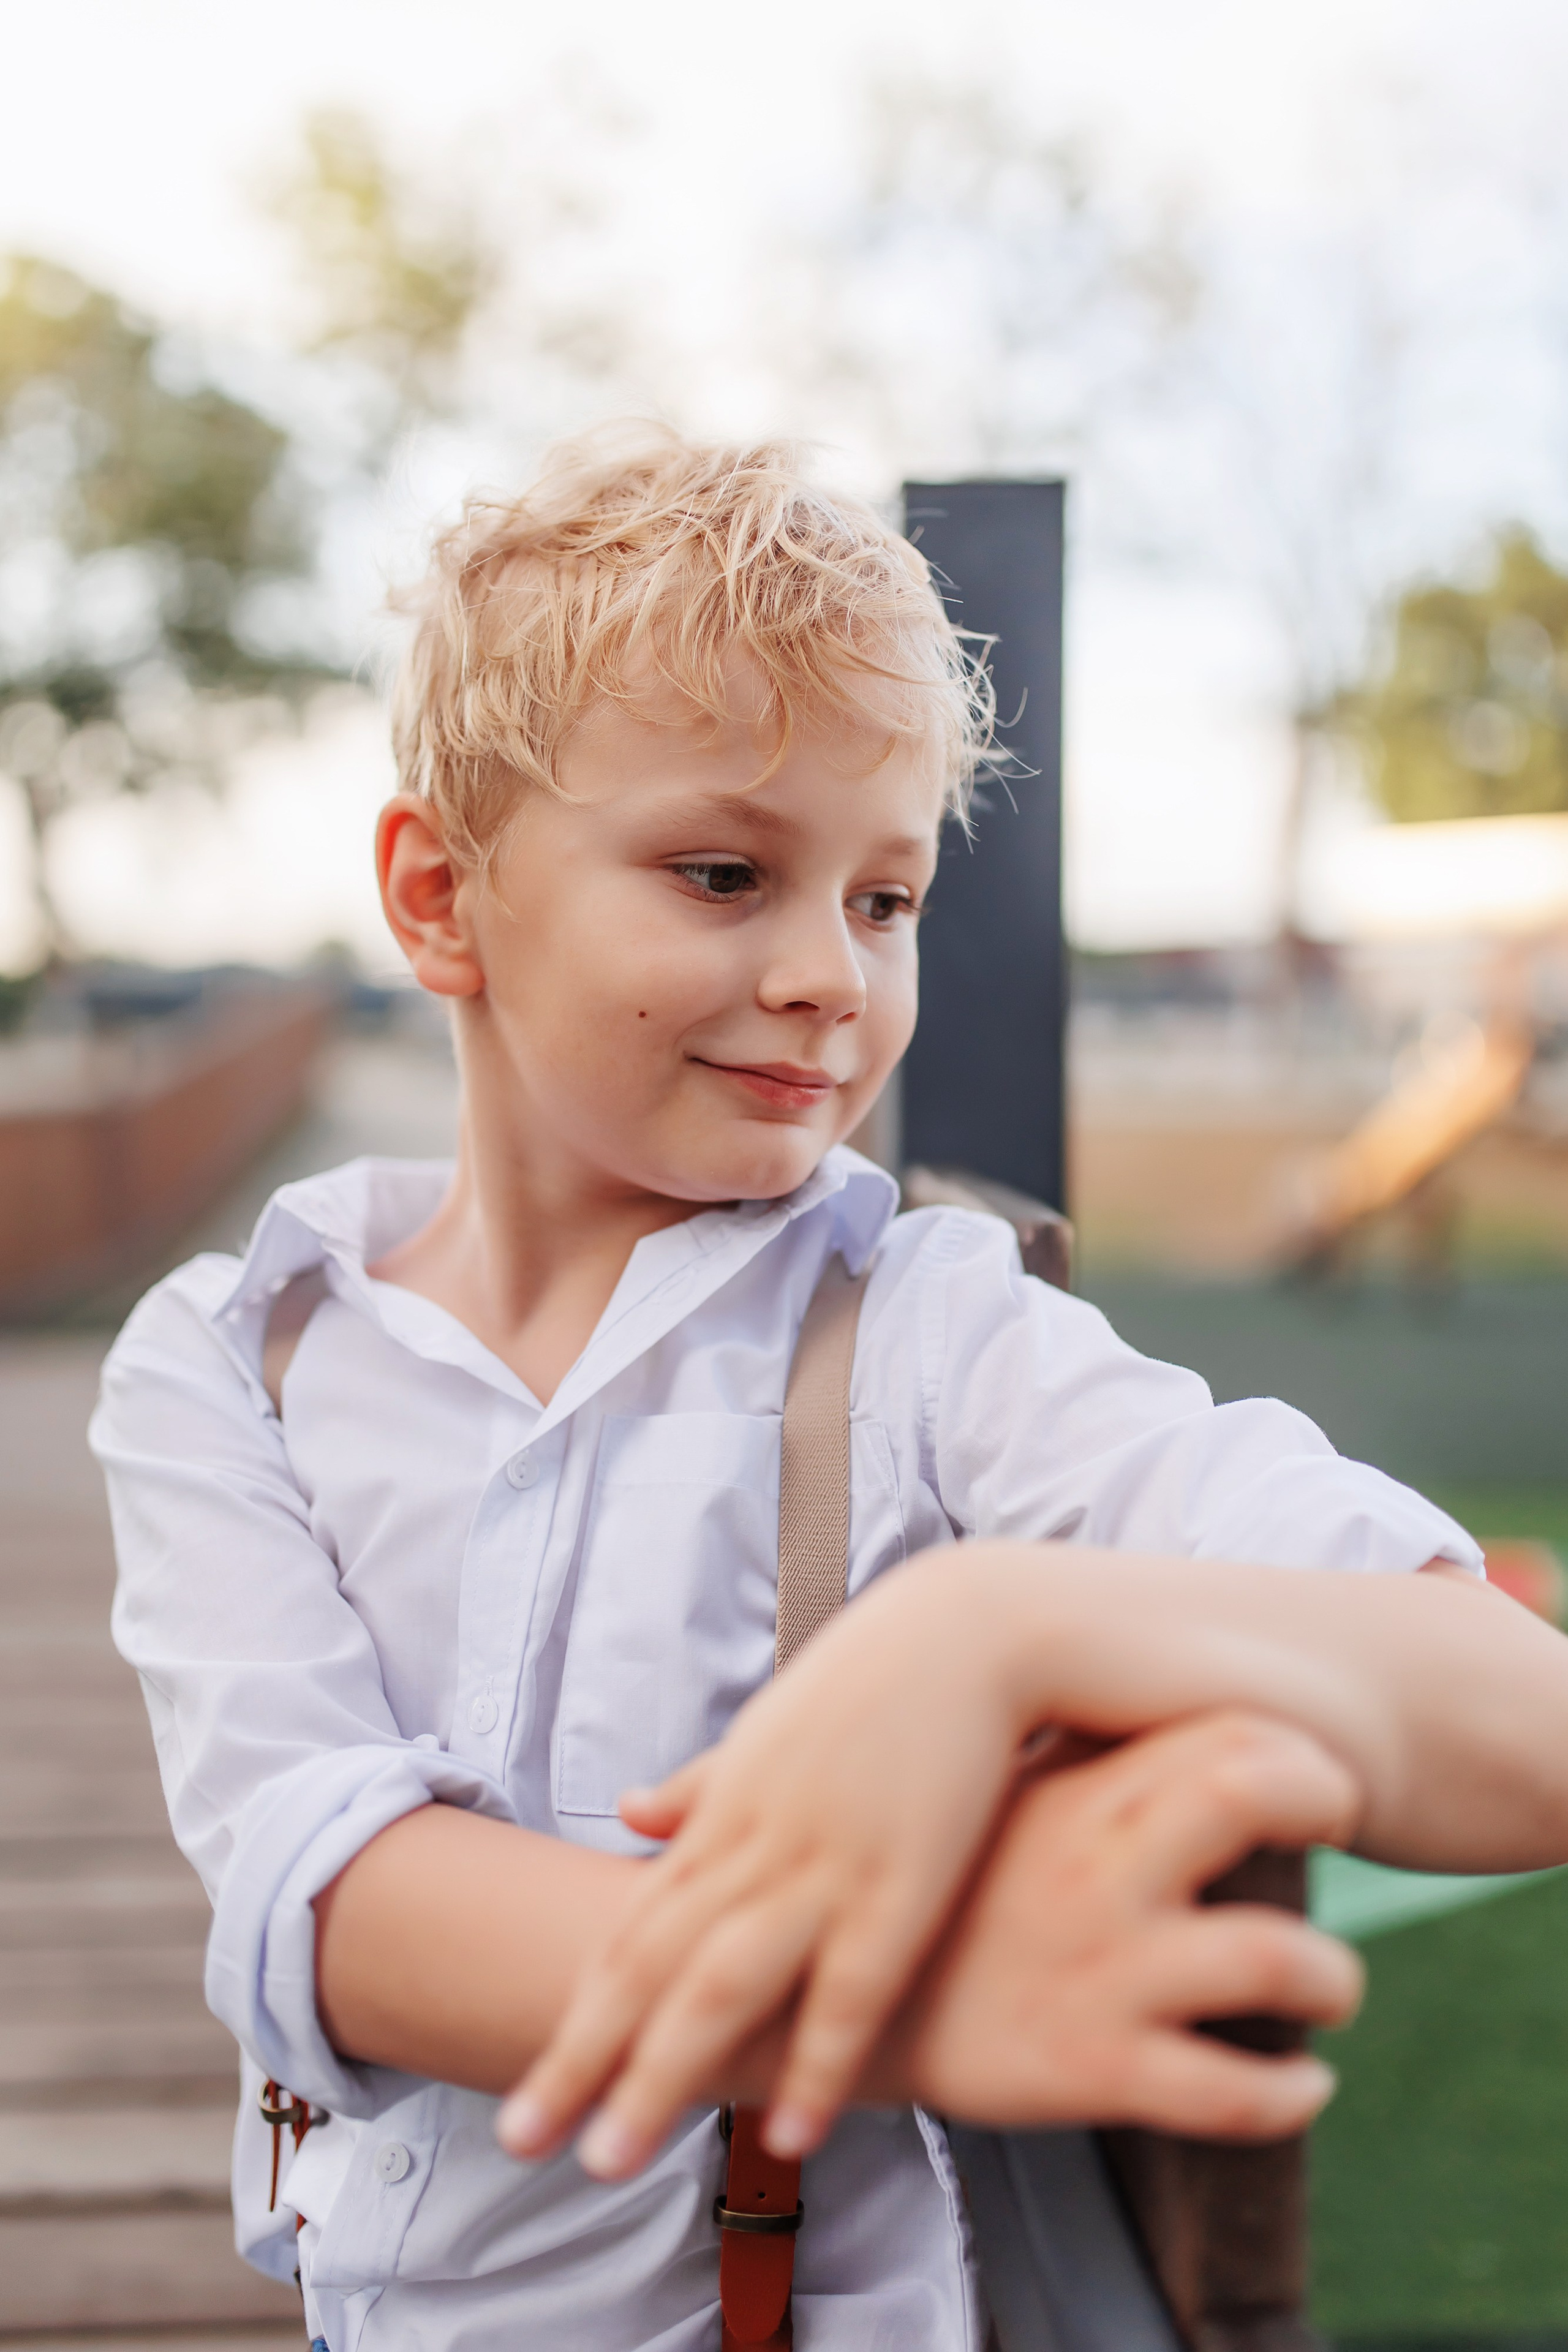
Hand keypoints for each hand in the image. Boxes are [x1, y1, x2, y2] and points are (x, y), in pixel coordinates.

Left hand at [499, 1563, 1025, 2174]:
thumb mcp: (771, 1725)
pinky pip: (849, 1991)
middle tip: (523, 2143)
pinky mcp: (903, 1879)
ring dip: (663, 2075)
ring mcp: (824, 1864)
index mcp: (723, 1812)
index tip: (533, 2089)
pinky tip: (786, 2135)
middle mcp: (754, 1844)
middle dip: (584, 2061)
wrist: (972, 1627)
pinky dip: (816, 2064)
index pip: (631, 1930)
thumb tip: (629, 1810)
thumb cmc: (876, 1676)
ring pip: (722, 1986)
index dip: (577, 2015)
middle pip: (651, 1968)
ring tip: (612, 2158)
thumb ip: (702, 1782)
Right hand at [887, 1710, 1362, 2138]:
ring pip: (1275, 1956)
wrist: (834, 2011)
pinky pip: (1234, 2093)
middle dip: (1322, 1802)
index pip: (1216, 1729)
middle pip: (1253, 1793)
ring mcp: (1102, 1968)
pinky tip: (1304, 2083)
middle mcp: (1097, 1870)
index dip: (1291, 1743)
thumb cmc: (940, 1897)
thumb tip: (1153, 1704)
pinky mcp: (1095, 2067)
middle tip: (1333, 1832)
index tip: (1307, 1771)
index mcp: (1076, 1797)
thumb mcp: (995, 1804)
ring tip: (1330, 1985)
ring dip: (1332, 1974)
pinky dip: (1292, 2091)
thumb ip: (1077, 1757)